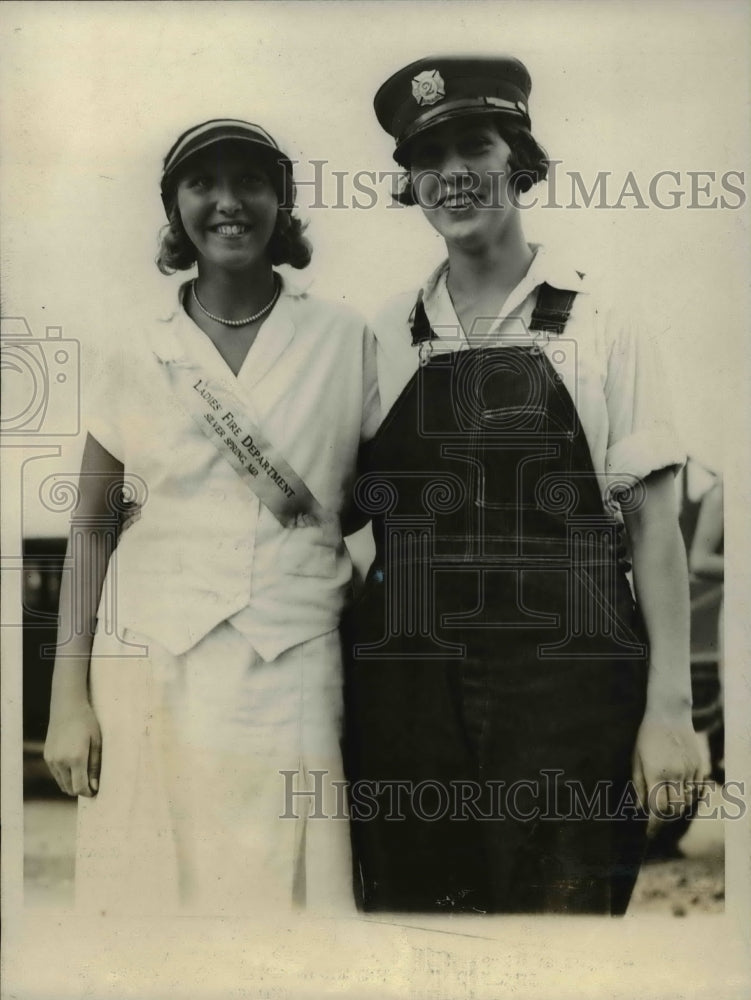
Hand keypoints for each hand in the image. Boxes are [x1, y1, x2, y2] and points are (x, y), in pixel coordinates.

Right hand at [44, 700, 101, 797]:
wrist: (67, 707)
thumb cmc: (87, 722)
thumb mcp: (97, 742)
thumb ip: (95, 766)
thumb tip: (94, 787)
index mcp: (76, 758)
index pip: (80, 787)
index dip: (88, 792)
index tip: (96, 790)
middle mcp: (61, 762)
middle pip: (70, 788)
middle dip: (81, 789)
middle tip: (91, 783)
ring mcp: (52, 760)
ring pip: (62, 783)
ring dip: (72, 784)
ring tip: (84, 775)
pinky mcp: (47, 756)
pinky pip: (56, 774)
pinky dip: (64, 776)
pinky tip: (74, 767)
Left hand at [632, 711, 703, 835]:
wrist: (669, 715)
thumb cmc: (647, 737)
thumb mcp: (636, 759)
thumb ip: (638, 785)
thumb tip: (639, 808)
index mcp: (655, 774)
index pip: (656, 809)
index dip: (652, 825)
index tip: (648, 833)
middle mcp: (675, 775)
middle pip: (674, 810)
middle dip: (664, 821)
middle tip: (656, 823)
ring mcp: (689, 770)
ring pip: (687, 802)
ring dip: (677, 811)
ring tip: (667, 811)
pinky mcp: (699, 766)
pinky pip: (697, 790)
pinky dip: (689, 798)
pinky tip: (680, 798)